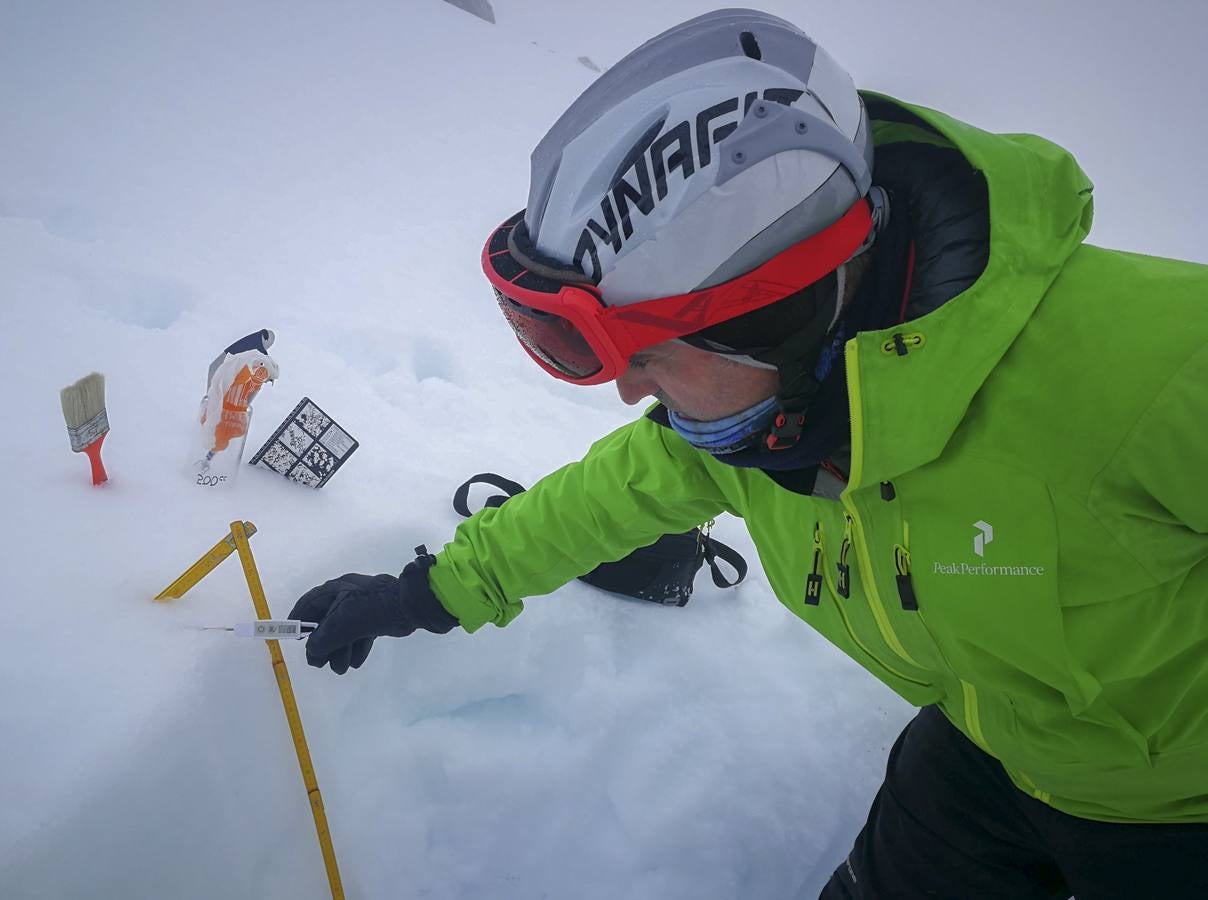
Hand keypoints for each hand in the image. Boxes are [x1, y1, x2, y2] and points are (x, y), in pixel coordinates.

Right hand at [289, 546, 457, 673]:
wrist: (414, 604)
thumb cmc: (374, 608)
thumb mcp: (344, 624)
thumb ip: (324, 639)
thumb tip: (312, 653)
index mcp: (336, 589)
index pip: (310, 603)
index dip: (299, 620)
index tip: (292, 637)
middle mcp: (348, 595)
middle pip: (328, 621)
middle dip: (324, 644)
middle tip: (320, 664)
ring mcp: (365, 605)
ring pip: (346, 630)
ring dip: (341, 650)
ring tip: (341, 668)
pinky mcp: (379, 615)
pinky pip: (361, 633)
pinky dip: (357, 647)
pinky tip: (356, 662)